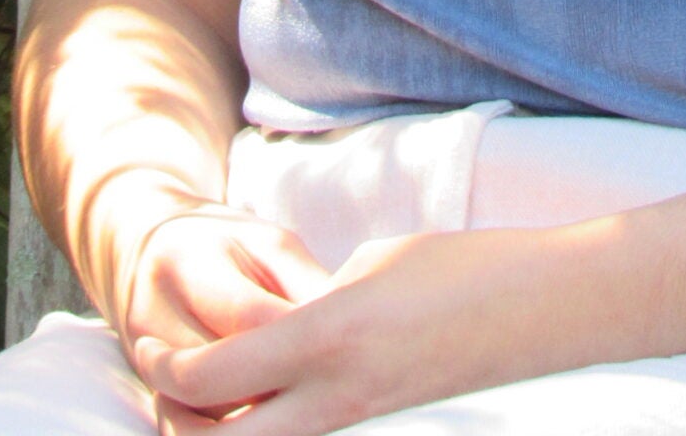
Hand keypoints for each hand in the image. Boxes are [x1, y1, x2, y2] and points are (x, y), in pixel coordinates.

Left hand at [131, 223, 572, 434]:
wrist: (541, 307)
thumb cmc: (461, 266)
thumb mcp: (373, 266)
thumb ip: (315, 302)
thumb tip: (280, 325)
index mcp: (327, 335)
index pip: (214, 377)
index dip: (165, 367)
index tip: (144, 342)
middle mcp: (337, 392)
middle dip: (178, 424)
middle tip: (160, 388)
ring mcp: (361, 419)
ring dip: (224, 430)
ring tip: (204, 395)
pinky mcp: (381, 425)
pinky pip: (306, 435)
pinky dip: (272, 422)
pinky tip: (268, 394)